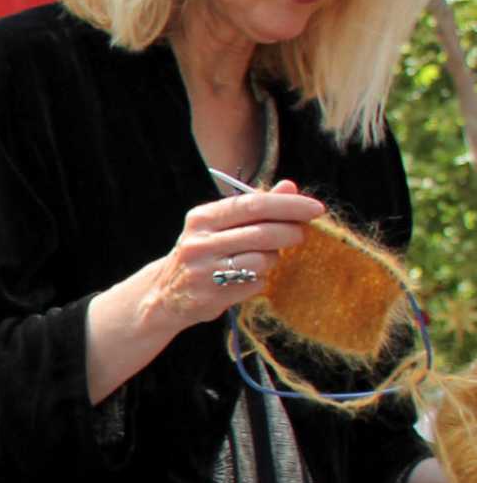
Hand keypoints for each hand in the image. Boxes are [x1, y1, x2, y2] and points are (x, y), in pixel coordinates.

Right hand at [139, 180, 324, 328]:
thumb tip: (289, 186)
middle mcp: (199, 243)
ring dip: (274, 259)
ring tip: (265, 259)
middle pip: (262, 233)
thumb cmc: (203, 253)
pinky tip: (247, 279)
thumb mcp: (220, 225)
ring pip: (261, 260)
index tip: (316, 209)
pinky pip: (254, 284)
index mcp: (202, 218)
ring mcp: (203, 271)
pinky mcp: (210, 296)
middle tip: (300, 234)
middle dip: (291, 232)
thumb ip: (255, 206)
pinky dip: (260, 280)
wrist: (165, 294)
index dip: (289, 205)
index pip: (253, 204)